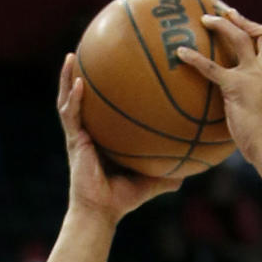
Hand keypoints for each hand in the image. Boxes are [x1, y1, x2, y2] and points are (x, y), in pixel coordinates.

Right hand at [58, 55, 182, 224]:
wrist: (102, 211)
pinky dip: (73, 97)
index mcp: (103, 136)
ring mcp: (77, 134)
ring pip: (69, 99)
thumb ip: (170, 174)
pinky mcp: (72, 140)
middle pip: (84, 96)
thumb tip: (194, 169)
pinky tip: (78, 81)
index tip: (114, 67)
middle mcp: (88, 131)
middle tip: (90, 50)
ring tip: (70, 55)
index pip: (104, 107)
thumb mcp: (153, 181)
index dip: (105, 88)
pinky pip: (71, 114)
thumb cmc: (124, 198)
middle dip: (83, 73)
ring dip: (67, 77)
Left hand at [177, 10, 261, 165]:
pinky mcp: (235, 87)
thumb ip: (252, 98)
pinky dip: (195, 58)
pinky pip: (212, 67)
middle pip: (260, 34)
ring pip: (239, 39)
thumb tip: (233, 102)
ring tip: (203, 19)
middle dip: (240, 20)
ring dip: (221, 25)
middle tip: (222, 12)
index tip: (241, 23)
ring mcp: (251, 77)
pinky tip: (180, 53)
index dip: (256, 28)